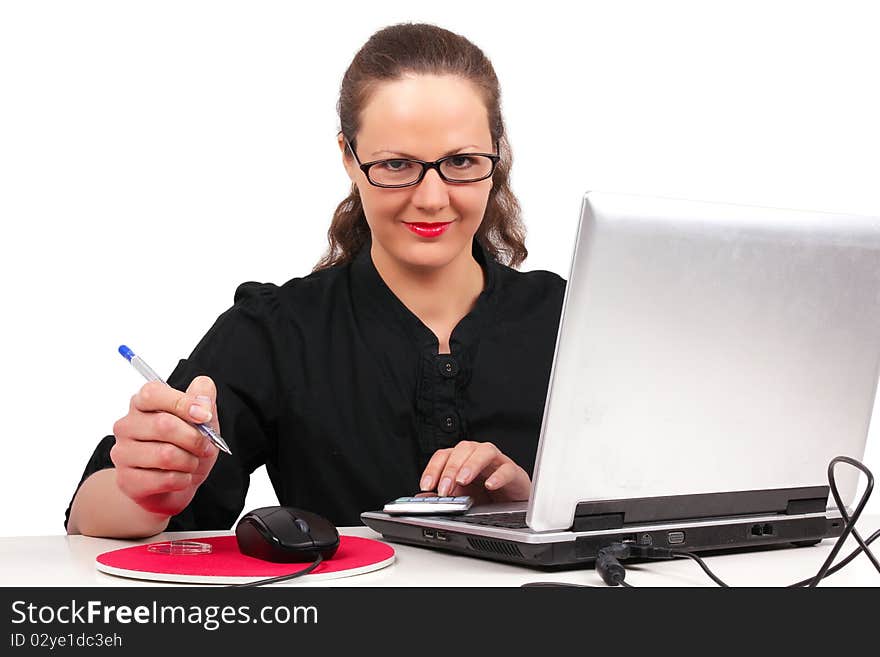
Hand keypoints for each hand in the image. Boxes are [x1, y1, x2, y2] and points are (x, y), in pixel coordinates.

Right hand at [110, 376, 220, 516]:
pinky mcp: (126, 480)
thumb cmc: (186, 445)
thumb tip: (203, 402)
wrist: (173, 486)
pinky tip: (181, 478)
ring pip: (166, 455)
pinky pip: (165, 479)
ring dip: (190, 461)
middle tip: (205, 447)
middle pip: (164, 425)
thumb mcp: (202, 418)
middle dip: (195, 439)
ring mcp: (122, 453)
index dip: (183, 403)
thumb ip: (204, 397)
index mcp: (142, 404)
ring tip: (191, 463)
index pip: (153, 393)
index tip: (206, 416)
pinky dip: (183, 480)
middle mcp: (126, 426)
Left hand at [419, 441, 530, 503]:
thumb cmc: (487, 496)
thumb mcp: (461, 498)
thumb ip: (444, 496)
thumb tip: (424, 499)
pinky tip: (490, 485)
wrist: (513, 502)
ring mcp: (497, 462)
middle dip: (450, 469)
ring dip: (471, 465)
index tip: (427, 486)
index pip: (444, 454)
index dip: (433, 468)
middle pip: (463, 449)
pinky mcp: (514, 473)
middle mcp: (478, 456)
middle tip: (444, 489)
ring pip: (485, 451)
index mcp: (463, 459)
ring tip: (463, 481)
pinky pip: (507, 469)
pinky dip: (498, 476)